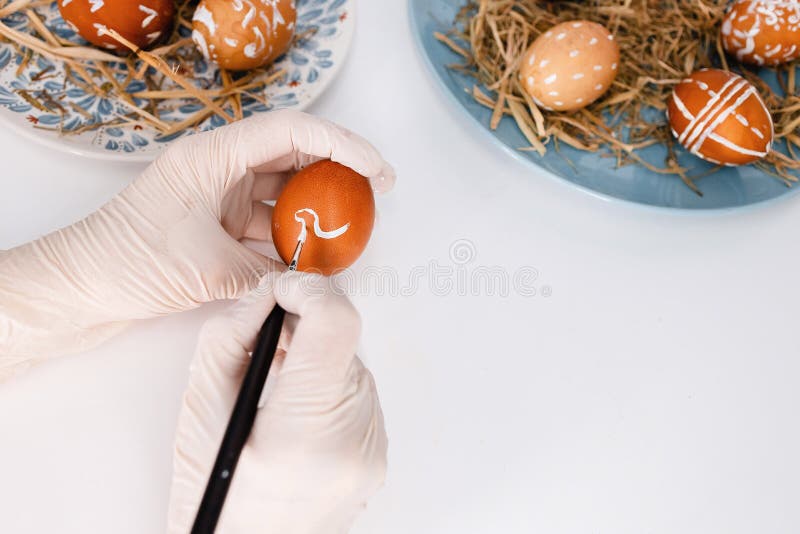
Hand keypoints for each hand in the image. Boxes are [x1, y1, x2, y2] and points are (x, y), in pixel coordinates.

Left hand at [0, 110, 393, 378]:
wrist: (83, 286)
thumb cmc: (126, 262)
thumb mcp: (206, 271)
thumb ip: (267, 277)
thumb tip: (312, 288)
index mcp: (214, 157)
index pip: (291, 132)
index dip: (341, 144)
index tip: (376, 169)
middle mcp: (222, 169)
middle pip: (295, 155)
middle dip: (340, 171)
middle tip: (377, 192)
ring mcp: (223, 196)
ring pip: (286, 192)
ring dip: (318, 209)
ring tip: (350, 231)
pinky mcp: (222, 224)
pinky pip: (270, 223)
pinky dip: (294, 238)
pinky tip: (315, 257)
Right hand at [167, 272, 387, 533]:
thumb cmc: (217, 500)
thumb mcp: (201, 412)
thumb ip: (230, 338)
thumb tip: (266, 296)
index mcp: (307, 429)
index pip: (336, 323)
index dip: (308, 291)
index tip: (282, 291)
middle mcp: (354, 439)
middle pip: (341, 342)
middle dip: (300, 332)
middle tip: (262, 349)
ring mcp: (373, 450)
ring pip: (350, 366)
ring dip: (314, 363)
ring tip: (274, 395)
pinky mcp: (378, 455)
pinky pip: (357, 397)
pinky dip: (327, 391)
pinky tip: (295, 417)